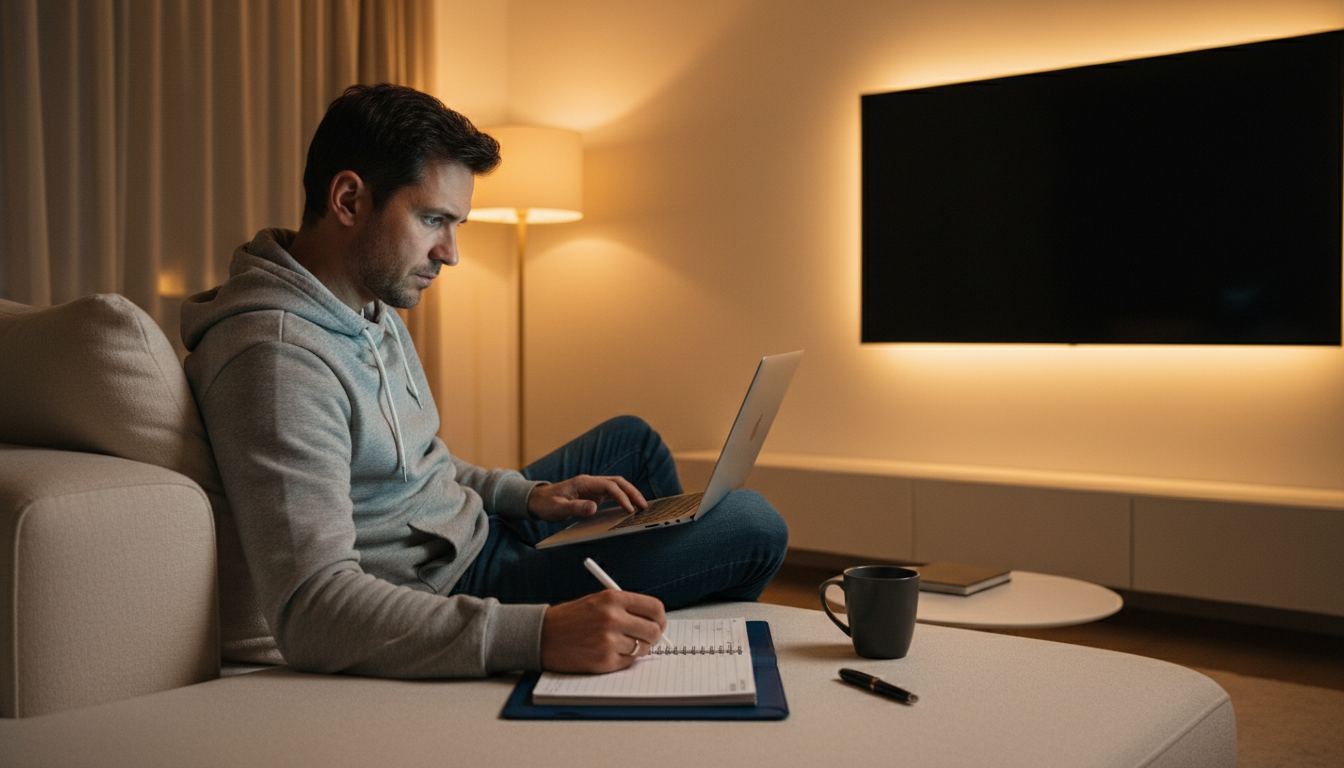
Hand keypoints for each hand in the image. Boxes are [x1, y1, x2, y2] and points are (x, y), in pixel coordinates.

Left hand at [527, 475, 646, 521]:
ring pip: (617, 486)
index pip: (609, 486)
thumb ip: (576, 508)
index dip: (621, 497)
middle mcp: (591, 482)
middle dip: (632, 492)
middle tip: (644, 506)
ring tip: (641, 506)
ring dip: (630, 494)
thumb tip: (594, 508)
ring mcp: (592, 488)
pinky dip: (623, 498)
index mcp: (584, 483)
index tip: (629, 510)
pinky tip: (629, 507)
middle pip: (618, 482)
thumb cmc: (547, 504)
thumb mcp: (559, 509)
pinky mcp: (593, 494)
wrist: (537, 500)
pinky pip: (612, 494)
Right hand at [540, 589, 666, 672]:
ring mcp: (609, 641)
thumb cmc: (570, 619)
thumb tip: (654, 622)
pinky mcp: (604, 661)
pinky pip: (629, 662)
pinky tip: (607, 652)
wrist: (542, 636)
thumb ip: (626, 608)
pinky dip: (623, 659)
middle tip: (645, 638)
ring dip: (636, 649)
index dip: (660, 618)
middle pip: (653, 630)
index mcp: (613, 598)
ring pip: (643, 648)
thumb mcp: (598, 601)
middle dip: (653, 637)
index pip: (654, 608)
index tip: (658, 623)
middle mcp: (613, 618)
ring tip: (618, 644)